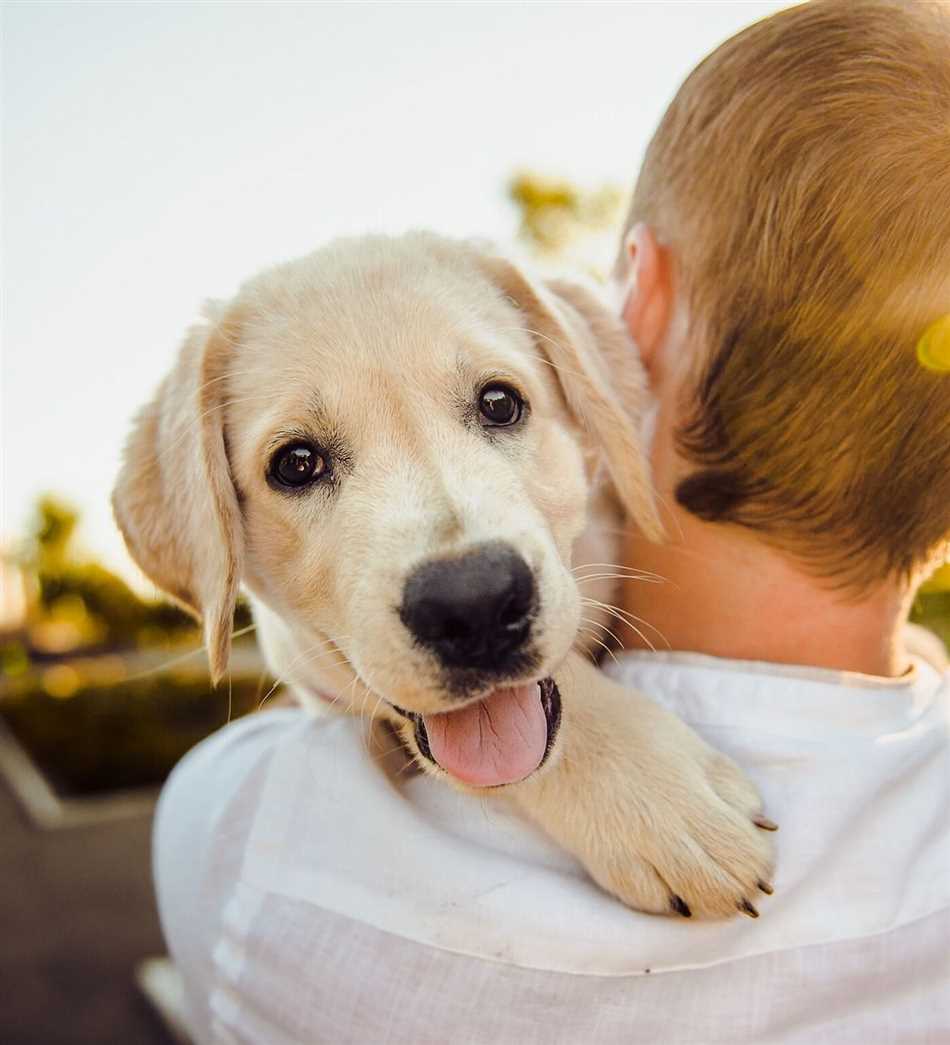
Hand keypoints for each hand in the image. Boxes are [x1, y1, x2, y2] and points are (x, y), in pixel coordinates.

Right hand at [509, 652, 775, 918]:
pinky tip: (667, 885)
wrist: (548, 727)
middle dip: (741, 885)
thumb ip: (724, 781)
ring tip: (705, 883)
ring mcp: (634, 850)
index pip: (749, 850)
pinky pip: (647, 901)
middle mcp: (668, 828)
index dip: (760, 858)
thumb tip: (759, 823)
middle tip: (736, 873)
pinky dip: (666, 899)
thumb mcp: (685, 740)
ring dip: (709, 900)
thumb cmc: (619, 723)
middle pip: (727, 884)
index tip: (754, 848)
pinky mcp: (603, 863)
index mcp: (693, 791)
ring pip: (692, 902)